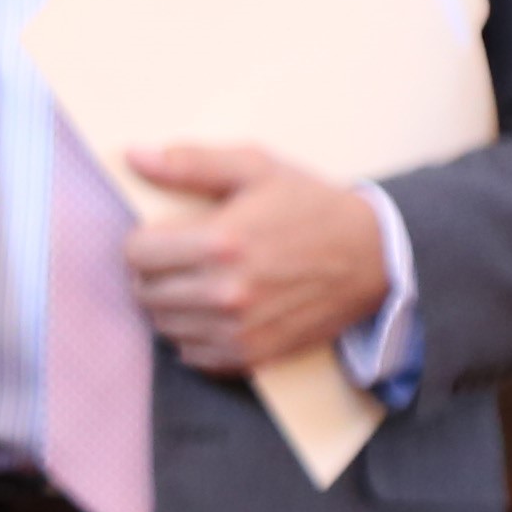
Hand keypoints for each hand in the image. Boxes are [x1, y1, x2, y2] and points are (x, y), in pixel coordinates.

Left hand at [120, 142, 390, 374]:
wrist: (375, 256)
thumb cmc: (311, 207)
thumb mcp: (257, 169)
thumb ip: (191, 163)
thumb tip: (135, 156)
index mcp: (221, 242)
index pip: (136, 254)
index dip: (143, 242)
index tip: (163, 236)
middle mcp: (227, 291)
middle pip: (144, 292)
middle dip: (154, 273)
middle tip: (180, 259)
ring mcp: (239, 329)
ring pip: (163, 325)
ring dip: (171, 305)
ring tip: (199, 282)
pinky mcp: (253, 355)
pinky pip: (192, 354)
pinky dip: (194, 335)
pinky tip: (215, 311)